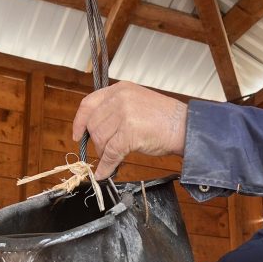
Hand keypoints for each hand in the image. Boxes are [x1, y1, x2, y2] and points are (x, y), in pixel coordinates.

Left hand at [72, 82, 187, 179]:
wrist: (185, 126)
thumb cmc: (164, 119)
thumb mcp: (136, 103)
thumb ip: (115, 110)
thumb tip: (95, 130)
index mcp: (120, 89)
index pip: (89, 104)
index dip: (80, 121)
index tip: (77, 134)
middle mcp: (120, 98)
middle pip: (93, 125)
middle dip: (97, 142)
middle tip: (107, 150)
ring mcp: (125, 114)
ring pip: (101, 140)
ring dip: (105, 153)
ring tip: (115, 157)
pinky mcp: (130, 132)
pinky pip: (110, 153)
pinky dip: (106, 166)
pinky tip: (105, 172)